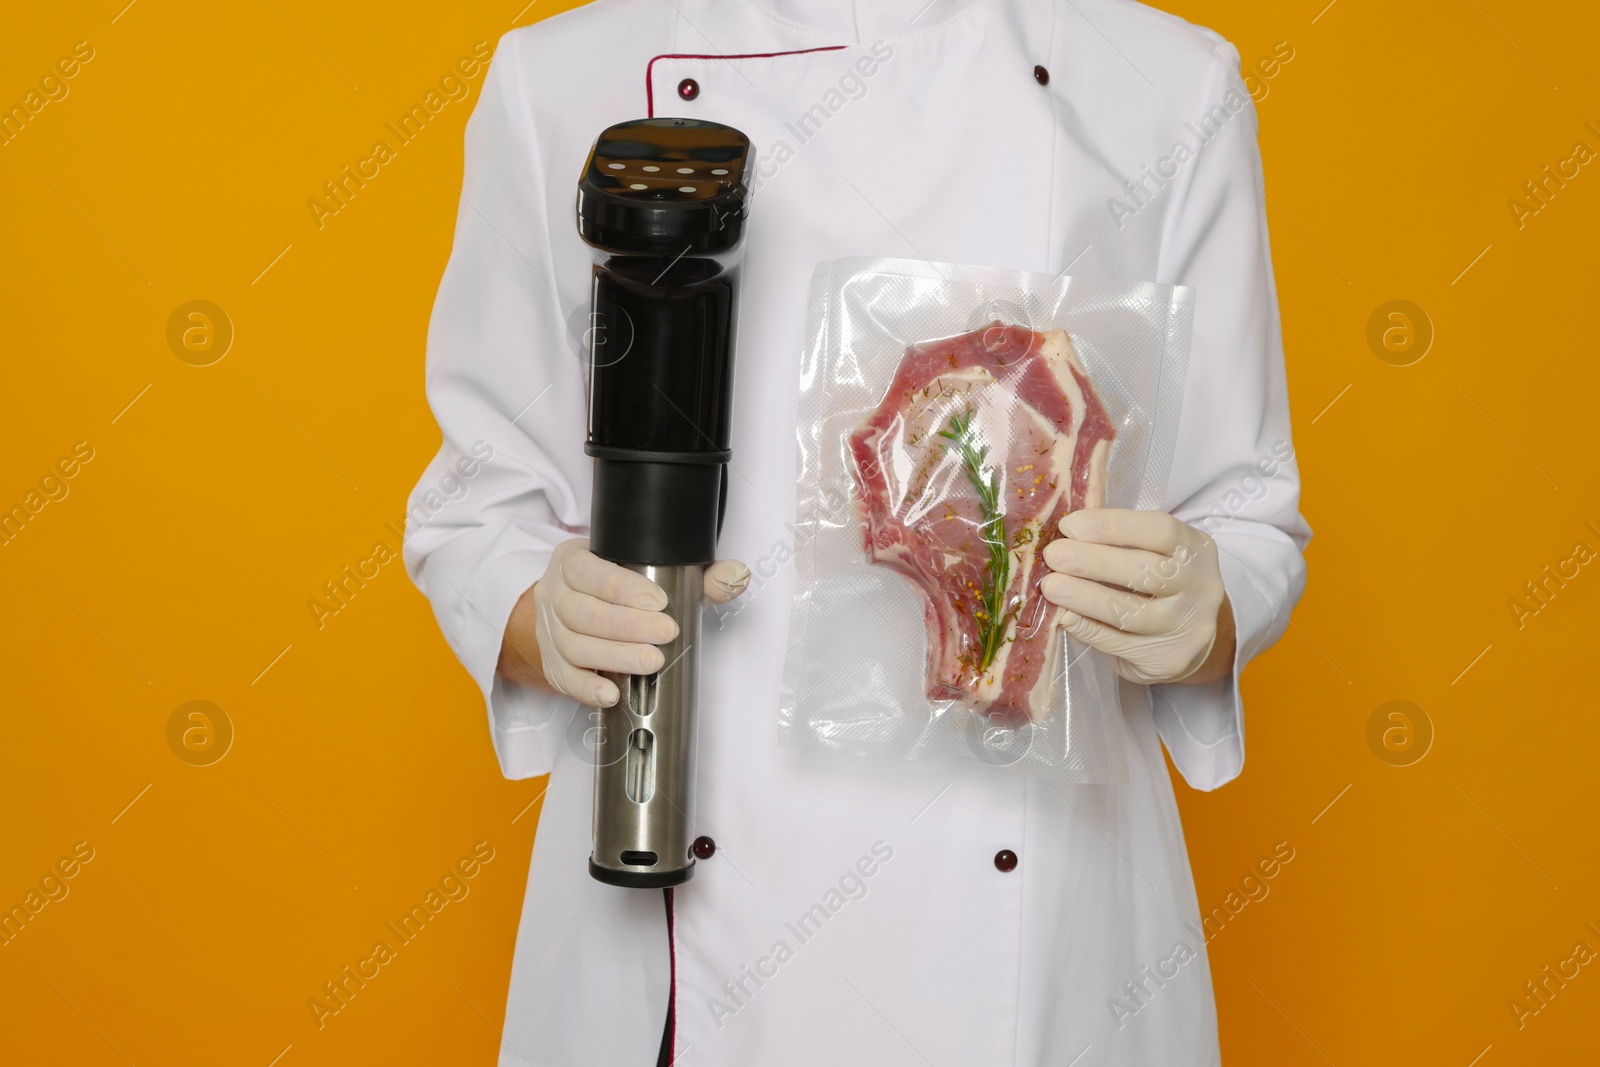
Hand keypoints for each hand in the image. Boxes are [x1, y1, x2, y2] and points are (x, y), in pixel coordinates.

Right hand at [496, 538, 750, 705]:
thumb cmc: (619, 585)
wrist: (577, 603)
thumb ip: (698, 575)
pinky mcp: (552, 663)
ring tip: (651, 663)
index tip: (660, 602)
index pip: (588, 571)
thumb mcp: (651, 570)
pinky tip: (612, 693)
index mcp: (572, 561)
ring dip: (614, 657)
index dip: (622, 588)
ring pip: (573, 646)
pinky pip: (563, 678)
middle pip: (582, 613)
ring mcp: (548, 630)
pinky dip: (587, 689)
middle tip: (665, 635)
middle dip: (626, 626)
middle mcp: (554, 594)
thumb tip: (735, 576)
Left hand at [1039, 509, 1233, 684]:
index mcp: (1195, 549)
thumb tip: (1067, 530)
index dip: (1113, 526)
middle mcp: (1199, 587)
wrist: (1189, 639)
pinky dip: (1086, 627)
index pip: (1159, 530)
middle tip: (1054, 555)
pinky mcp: (1169, 659)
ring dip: (1085, 597)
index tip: (1070, 525)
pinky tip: (1064, 616)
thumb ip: (1119, 540)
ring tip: (1051, 586)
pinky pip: (1118, 643)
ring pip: (1131, 613)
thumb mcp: (1154, 553)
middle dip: (1093, 561)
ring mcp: (1185, 626)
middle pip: (1146, 572)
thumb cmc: (1161, 584)